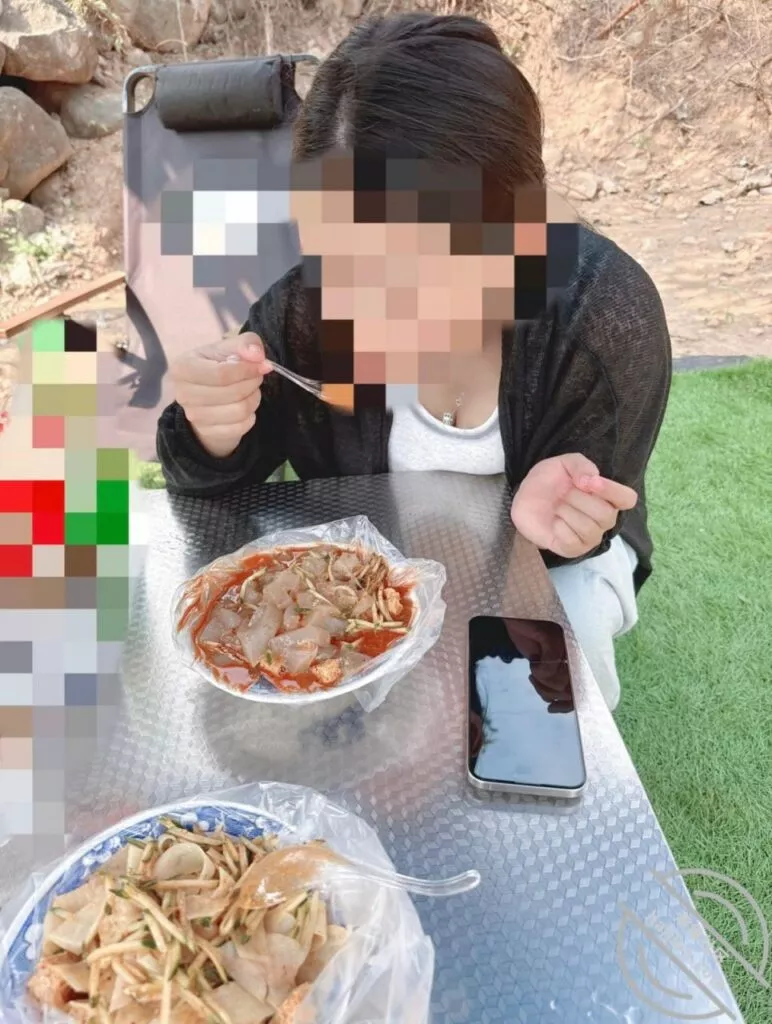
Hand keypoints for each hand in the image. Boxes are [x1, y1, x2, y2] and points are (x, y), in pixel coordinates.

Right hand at [170, 334, 272, 458]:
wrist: (207, 395)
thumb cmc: (218, 366)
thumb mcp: (229, 348)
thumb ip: (246, 343)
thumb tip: (257, 355)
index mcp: (183, 368)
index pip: (221, 373)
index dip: (247, 370)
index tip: (261, 365)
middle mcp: (183, 393)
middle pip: (233, 393)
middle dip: (252, 383)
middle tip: (256, 377)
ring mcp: (194, 416)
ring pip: (239, 411)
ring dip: (253, 399)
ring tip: (250, 390)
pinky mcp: (207, 433)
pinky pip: (240, 427)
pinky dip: (250, 416)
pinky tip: (245, 406)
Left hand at [511, 453, 636, 558]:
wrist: (524, 498)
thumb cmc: (550, 481)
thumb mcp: (564, 464)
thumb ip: (581, 466)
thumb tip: (590, 481)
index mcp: (607, 497)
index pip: (627, 499)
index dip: (612, 491)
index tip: (590, 482)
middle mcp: (603, 519)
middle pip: (607, 515)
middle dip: (580, 500)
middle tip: (564, 493)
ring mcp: (589, 537)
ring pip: (589, 529)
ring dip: (568, 513)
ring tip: (557, 507)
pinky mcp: (572, 549)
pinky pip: (573, 542)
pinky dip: (560, 527)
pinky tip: (554, 521)